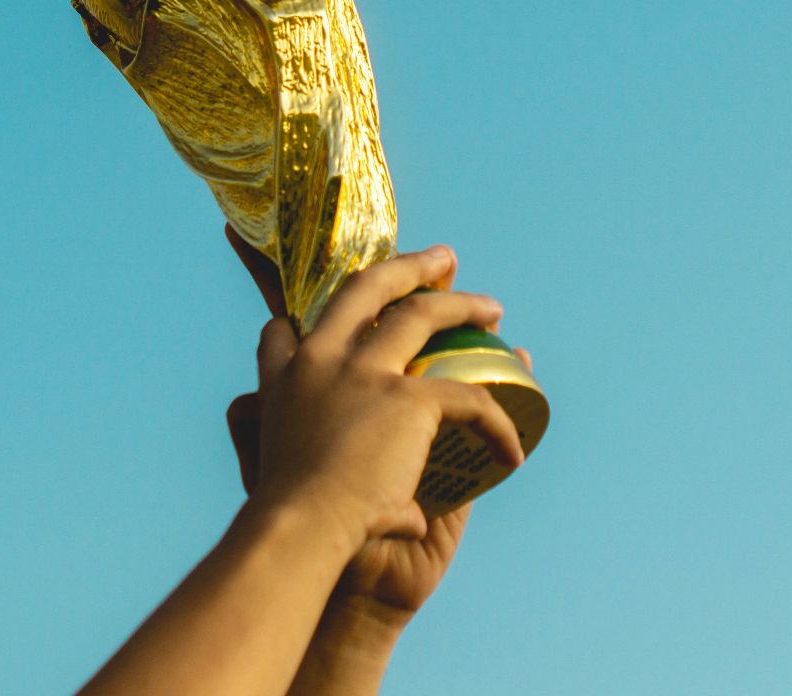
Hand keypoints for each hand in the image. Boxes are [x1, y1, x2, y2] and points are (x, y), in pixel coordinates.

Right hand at [224, 229, 533, 616]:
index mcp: (281, 383)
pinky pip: (468, 397)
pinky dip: (496, 425)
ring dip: (462, 305)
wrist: (298, 532)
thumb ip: (345, 497)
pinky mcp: (405, 399)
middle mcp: (318, 363)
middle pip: (364, 291)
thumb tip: (408, 514)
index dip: (300, 324)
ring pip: (421, 315)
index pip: (282, 333)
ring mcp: (362, 374)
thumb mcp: (281, 485)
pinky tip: (511, 450)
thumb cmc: (292, 526)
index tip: (320, 320)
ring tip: (491, 309)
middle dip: (406, 268)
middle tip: (441, 260)